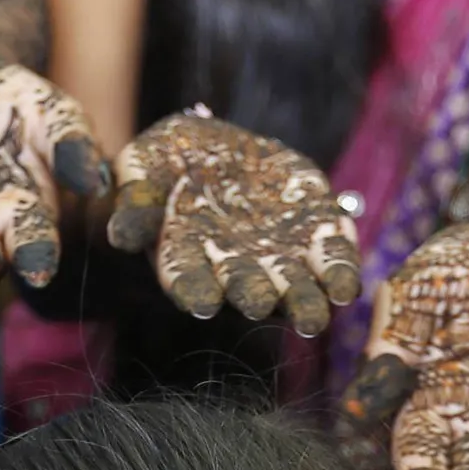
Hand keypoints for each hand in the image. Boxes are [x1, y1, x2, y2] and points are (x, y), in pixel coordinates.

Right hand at [106, 113, 361, 335]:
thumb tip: (121, 235)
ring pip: (294, 288)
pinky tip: (347, 288)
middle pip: (244, 288)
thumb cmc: (172, 160)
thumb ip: (137, 196)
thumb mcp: (147, 163)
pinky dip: (340, 274)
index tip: (200, 301)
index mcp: (188, 255)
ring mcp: (280, 257)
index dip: (194, 289)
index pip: (187, 278)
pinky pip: (333, 260)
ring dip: (304, 304)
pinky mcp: (317, 234)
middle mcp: (235, 267)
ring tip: (314, 319)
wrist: (221, 150)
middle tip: (257, 302)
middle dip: (252, 295)